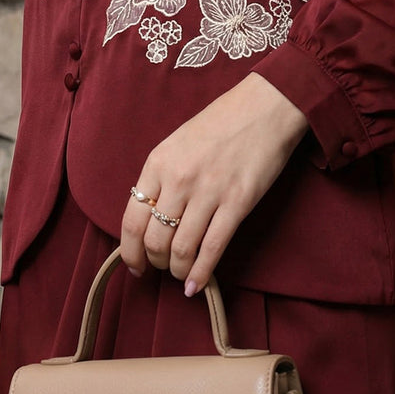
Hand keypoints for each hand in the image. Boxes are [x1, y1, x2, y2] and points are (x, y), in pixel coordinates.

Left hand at [119, 72, 307, 295]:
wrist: (264, 107)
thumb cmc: (222, 122)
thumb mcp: (179, 142)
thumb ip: (163, 176)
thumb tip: (152, 217)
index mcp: (158, 162)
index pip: (132, 219)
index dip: (130, 251)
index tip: (135, 265)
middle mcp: (179, 179)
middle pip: (154, 240)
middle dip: (154, 263)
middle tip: (160, 269)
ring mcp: (208, 192)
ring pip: (181, 250)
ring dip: (177, 271)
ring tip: (181, 274)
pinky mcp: (237, 203)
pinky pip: (212, 249)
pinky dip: (201, 275)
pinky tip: (197, 286)